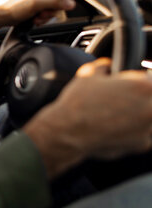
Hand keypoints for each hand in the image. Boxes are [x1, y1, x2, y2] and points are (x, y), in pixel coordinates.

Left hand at [0, 0, 74, 25]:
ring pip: (53, 9)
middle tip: (40, 14)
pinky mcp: (37, 5)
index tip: (50, 9)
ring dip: (45, 17)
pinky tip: (34, 19)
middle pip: (59, 3)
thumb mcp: (36, 5)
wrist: (4, 16)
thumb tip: (71, 3)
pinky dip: (42, 18)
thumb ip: (54, 3)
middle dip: (50, 12)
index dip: (60, 3)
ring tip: (36, 17)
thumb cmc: (15, 8)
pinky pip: (47, 13)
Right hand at [24, 58, 151, 177]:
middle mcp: (151, 109)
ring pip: (150, 116)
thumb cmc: (78, 102)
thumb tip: (107, 65)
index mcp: (143, 87)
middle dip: (141, 96)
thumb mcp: (88, 72)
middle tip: (123, 95)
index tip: (131, 80)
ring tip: (117, 111)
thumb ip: (105, 65)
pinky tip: (114, 125)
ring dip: (139, 112)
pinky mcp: (141, 144)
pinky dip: (133, 129)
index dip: (141, 77)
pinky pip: (143, 132)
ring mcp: (148, 129)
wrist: (67, 131)